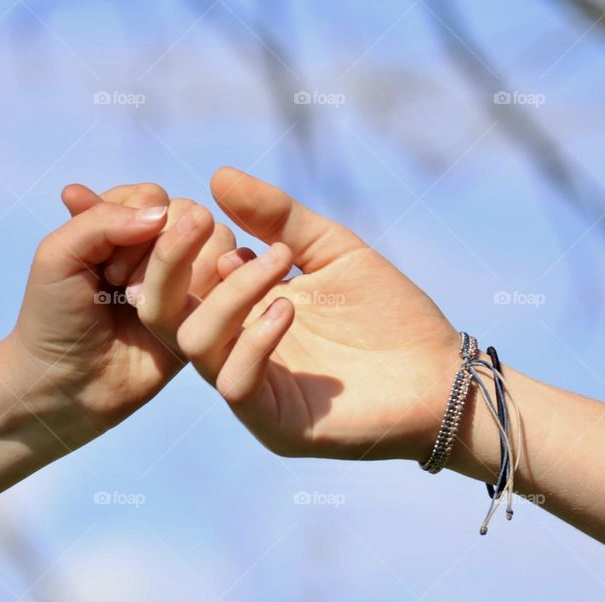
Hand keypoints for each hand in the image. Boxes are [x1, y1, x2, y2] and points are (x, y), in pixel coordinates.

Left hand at [2, 183, 233, 445]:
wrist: (67, 387)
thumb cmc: (53, 319)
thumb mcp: (58, 256)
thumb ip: (102, 220)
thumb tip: (164, 213)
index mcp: (121, 222)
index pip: (154, 198)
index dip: (135, 228)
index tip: (104, 269)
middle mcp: (157, 245)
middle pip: (191, 217)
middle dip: (160, 253)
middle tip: (124, 292)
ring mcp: (185, 278)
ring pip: (218, 245)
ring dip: (184, 274)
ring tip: (144, 310)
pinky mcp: (204, 312)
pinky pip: (230, 286)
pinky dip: (207, 294)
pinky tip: (181, 316)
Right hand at [173, 167, 462, 460]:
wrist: (443, 377)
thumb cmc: (390, 315)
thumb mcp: (331, 250)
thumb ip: (277, 215)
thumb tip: (217, 175)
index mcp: (238, 312)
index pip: (175, 279)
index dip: (179, 242)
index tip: (208, 211)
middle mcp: (233, 351)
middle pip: (161, 313)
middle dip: (171, 263)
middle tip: (203, 221)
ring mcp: (252, 390)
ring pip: (195, 342)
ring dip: (230, 292)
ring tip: (278, 260)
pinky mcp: (276, 423)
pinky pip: (235, 383)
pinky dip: (255, 338)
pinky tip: (288, 307)